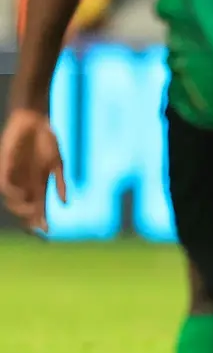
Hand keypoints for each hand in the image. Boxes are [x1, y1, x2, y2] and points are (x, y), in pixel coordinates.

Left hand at [0, 108, 64, 232]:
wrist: (35, 121)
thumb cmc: (48, 141)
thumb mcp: (58, 164)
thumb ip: (60, 183)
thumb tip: (65, 204)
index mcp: (38, 183)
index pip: (38, 206)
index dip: (40, 219)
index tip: (46, 231)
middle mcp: (25, 182)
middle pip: (24, 207)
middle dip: (30, 217)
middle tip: (38, 223)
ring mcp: (15, 175)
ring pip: (13, 199)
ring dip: (21, 207)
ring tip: (31, 209)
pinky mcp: (5, 166)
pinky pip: (5, 183)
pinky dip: (12, 191)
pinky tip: (21, 194)